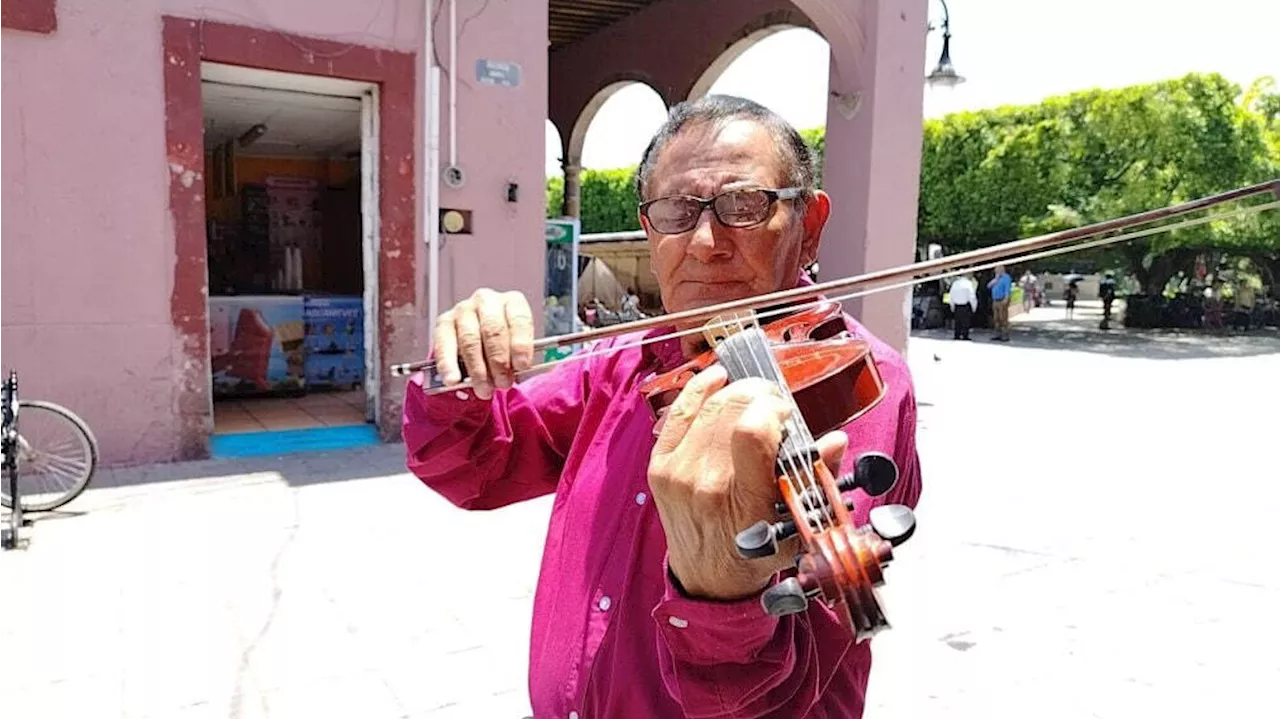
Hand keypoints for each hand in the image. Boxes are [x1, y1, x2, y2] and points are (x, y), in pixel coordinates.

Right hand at [432, 288, 533, 399]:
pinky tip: (453, 380)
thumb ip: (520, 358)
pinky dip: (449, 365)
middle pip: (493, 330)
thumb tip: (519, 372)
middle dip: (498, 361)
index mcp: (512, 302)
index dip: (520, 344)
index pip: (519, 319)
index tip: (521, 366)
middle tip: (503, 383)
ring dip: (477, 369)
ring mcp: (463, 310)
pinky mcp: (444, 322)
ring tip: (484, 389)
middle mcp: (487, 301)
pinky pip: (444, 345)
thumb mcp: (517, 348)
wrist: (479, 340)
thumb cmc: (503, 344)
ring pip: (470, 340)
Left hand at [647, 364, 846, 600]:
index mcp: (745, 501)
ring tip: (753, 398)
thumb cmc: (755, 552)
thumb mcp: (797, 526)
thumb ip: (818, 480)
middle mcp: (706, 484)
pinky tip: (717, 380)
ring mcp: (677, 473)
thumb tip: (835, 441)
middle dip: (759, 395)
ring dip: (736, 391)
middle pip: (731, 409)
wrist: (709, 579)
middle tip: (774, 404)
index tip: (785, 413)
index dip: (772, 408)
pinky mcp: (660, 466)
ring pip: (709, 406)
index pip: (752, 432)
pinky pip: (679, 412)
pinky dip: (699, 390)